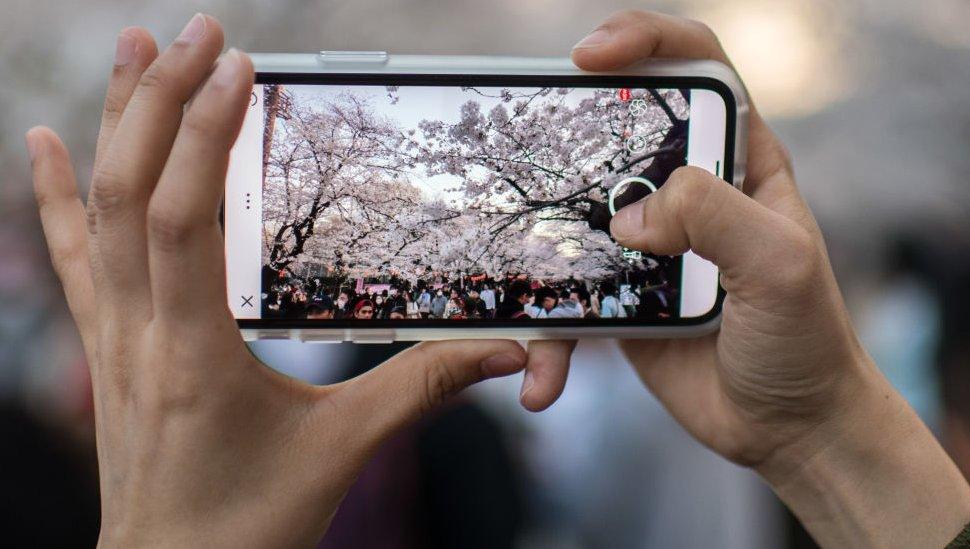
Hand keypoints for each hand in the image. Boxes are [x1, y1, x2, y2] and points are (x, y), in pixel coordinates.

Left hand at [26, 14, 526, 545]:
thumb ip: (421, 390)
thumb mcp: (341, 453)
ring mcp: (112, 339)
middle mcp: (138, 336)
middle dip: (160, 101)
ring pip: (94, 213)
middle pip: (130, 194)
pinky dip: (55, 193)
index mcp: (195, 355)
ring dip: (112, 124)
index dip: (205, 136)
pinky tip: (44, 140)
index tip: (238, 71)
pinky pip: (71, 257)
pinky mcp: (106, 348)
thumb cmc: (249, 525)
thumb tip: (501, 351)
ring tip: (131, 46)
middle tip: (198, 32)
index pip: (184, 220)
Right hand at [522, 10, 969, 546]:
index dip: (646, 43)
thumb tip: (629, 217)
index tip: (591, 55)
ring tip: (519, 274)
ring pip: (576, 215)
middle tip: (526, 145)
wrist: (787, 427)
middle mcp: (689, 194)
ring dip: (540, 243)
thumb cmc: (804, 340)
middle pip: (617, 132)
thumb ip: (715, 216)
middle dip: (566, 131)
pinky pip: (566, 301)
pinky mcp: (619, 297)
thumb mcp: (780, 265)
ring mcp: (649, 245)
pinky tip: (542, 379)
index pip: (697, 70)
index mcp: (739, 162)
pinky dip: (547, 340)